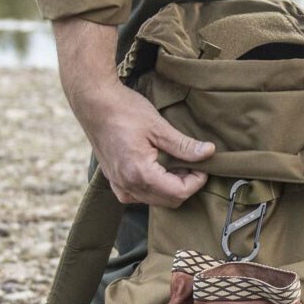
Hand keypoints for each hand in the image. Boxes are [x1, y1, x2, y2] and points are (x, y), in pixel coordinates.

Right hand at [78, 82, 214, 207]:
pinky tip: (158, 170)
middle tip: (192, 164)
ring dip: (170, 188)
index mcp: (139, 173)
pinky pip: (137, 196)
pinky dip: (153, 189)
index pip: (178, 193)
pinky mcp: (113, 179)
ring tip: (176, 164)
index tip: (202, 165)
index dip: (196, 181)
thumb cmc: (124, 110)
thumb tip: (210, 152)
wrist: (94, 102)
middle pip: (168, 201)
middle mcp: (127, 184)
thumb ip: (184, 146)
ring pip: (154, 201)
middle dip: (185, 186)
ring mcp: (118, 184)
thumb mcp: (159, 127)